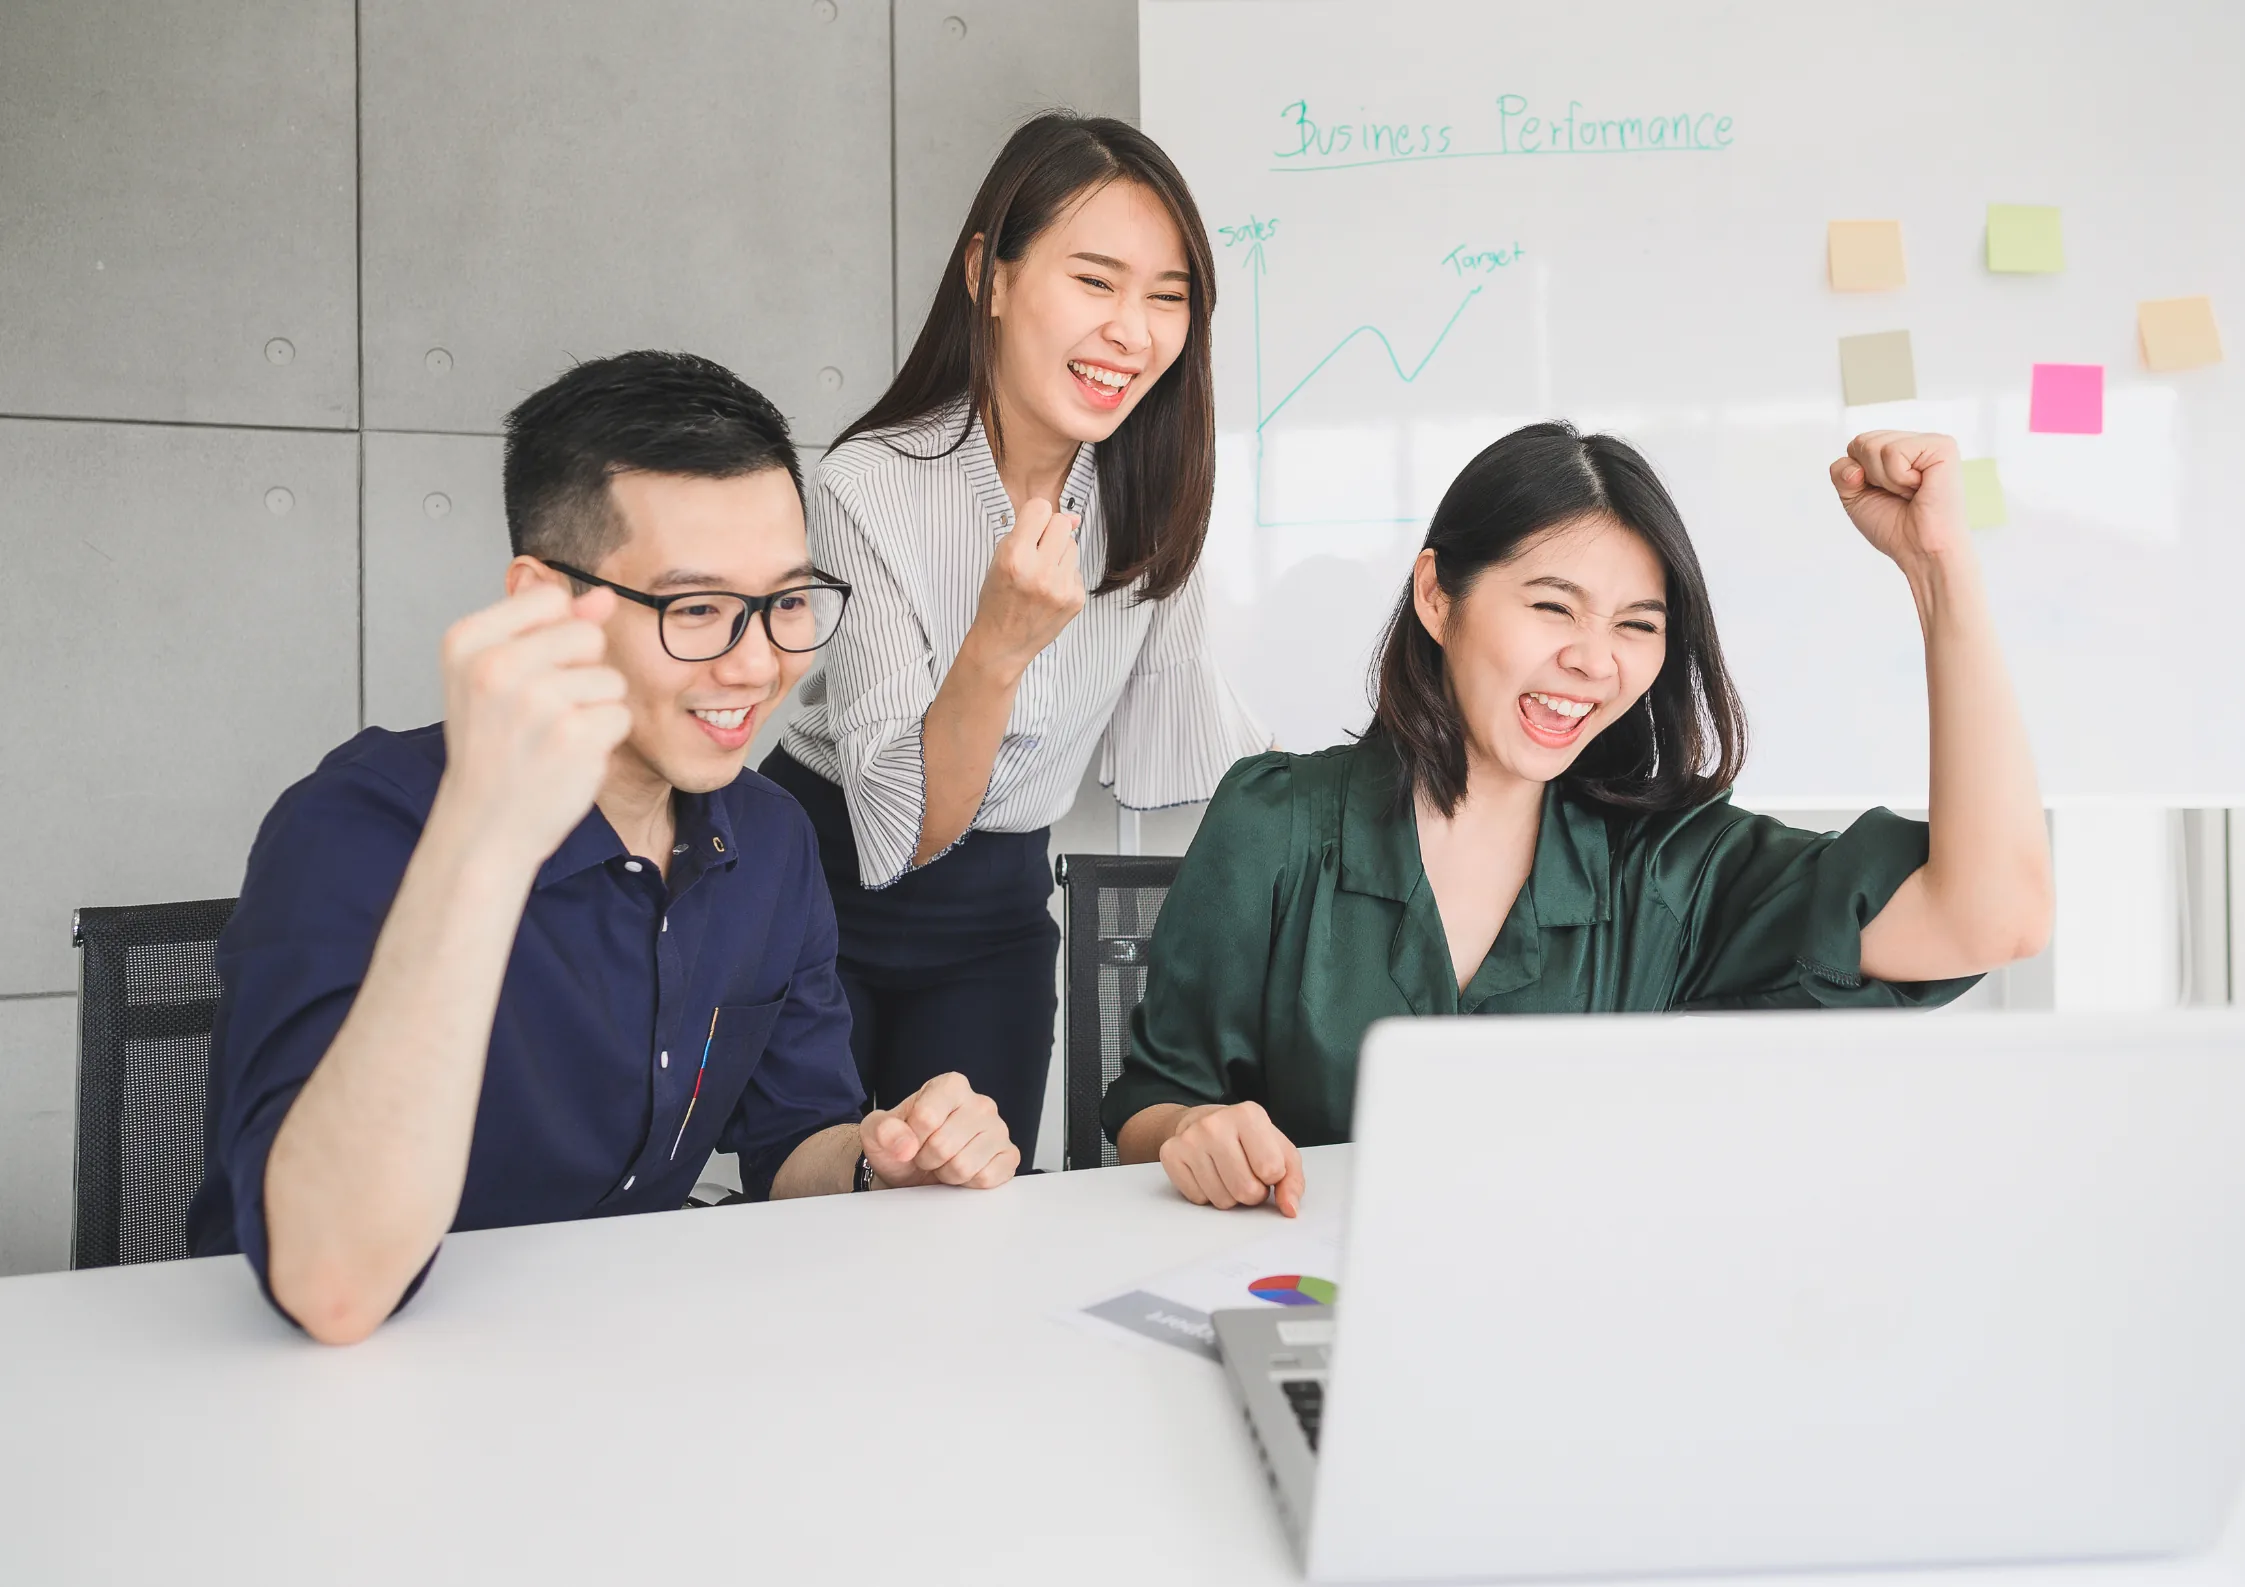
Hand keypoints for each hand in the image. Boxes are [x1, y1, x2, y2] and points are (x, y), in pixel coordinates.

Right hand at [434, 584, 630, 866]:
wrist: (484, 825)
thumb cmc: (492, 748)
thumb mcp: (498, 677)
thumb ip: (550, 628)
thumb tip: (604, 596)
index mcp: (467, 642)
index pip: (548, 599)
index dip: (554, 637)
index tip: (527, 674)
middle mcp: (496, 666)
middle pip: (587, 635)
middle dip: (580, 671)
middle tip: (542, 711)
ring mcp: (536, 702)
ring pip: (610, 678)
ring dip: (593, 708)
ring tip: (553, 737)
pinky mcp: (574, 736)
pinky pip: (621, 714)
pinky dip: (604, 739)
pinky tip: (568, 757)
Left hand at [860, 1072, 1019, 1188]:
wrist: (913, 1168)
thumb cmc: (900, 1144)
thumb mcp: (876, 1132)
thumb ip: (882, 1130)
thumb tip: (904, 1145)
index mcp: (950, 1086)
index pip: (926, 1117)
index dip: (910, 1138)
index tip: (910, 1138)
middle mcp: (980, 1103)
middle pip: (943, 1145)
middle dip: (927, 1159)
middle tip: (927, 1155)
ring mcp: (999, 1130)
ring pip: (964, 1166)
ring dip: (946, 1174)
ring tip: (944, 1163)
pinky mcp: (1009, 1156)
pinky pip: (987, 1178)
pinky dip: (968, 1183)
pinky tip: (964, 1172)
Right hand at [965, 497, 1085, 674]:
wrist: (1002, 644)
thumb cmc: (998, 598)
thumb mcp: (1000, 559)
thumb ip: (1030, 532)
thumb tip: (1074, 517)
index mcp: (1014, 557)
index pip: (1041, 509)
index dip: (1035, 516)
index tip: (1030, 528)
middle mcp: (1039, 571)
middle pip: (1062, 523)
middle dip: (1050, 531)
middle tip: (1036, 551)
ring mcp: (1061, 588)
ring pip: (1072, 545)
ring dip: (1058, 554)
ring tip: (1040, 575)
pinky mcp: (1075, 600)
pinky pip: (1076, 569)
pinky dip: (1064, 575)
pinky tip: (1048, 592)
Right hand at [1159, 1101, 1303, 1215]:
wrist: (1203, 1122)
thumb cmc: (1247, 1139)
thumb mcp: (1279, 1150)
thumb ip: (1292, 1180)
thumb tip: (1290, 1209)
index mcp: (1249, 1114)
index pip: (1272, 1171)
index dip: (1272, 1178)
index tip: (1264, 1165)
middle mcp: (1216, 1123)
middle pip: (1246, 1190)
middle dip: (1252, 1192)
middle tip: (1246, 1175)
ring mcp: (1190, 1139)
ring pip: (1222, 1200)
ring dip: (1230, 1196)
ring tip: (1227, 1173)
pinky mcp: (1171, 1154)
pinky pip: (1198, 1199)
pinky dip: (1207, 1194)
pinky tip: (1208, 1173)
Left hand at [1829, 431, 1969, 572]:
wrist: (1920, 549)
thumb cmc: (1894, 526)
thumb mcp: (1854, 497)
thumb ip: (1841, 473)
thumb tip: (1853, 466)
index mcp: (1896, 451)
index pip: (1856, 444)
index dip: (1857, 475)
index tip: (1882, 493)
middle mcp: (1913, 442)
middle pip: (1862, 441)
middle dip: (1870, 476)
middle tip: (1899, 494)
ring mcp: (1929, 442)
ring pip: (1874, 446)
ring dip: (1886, 479)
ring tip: (1910, 492)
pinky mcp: (1942, 446)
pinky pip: (1894, 451)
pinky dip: (1899, 477)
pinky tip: (1919, 487)